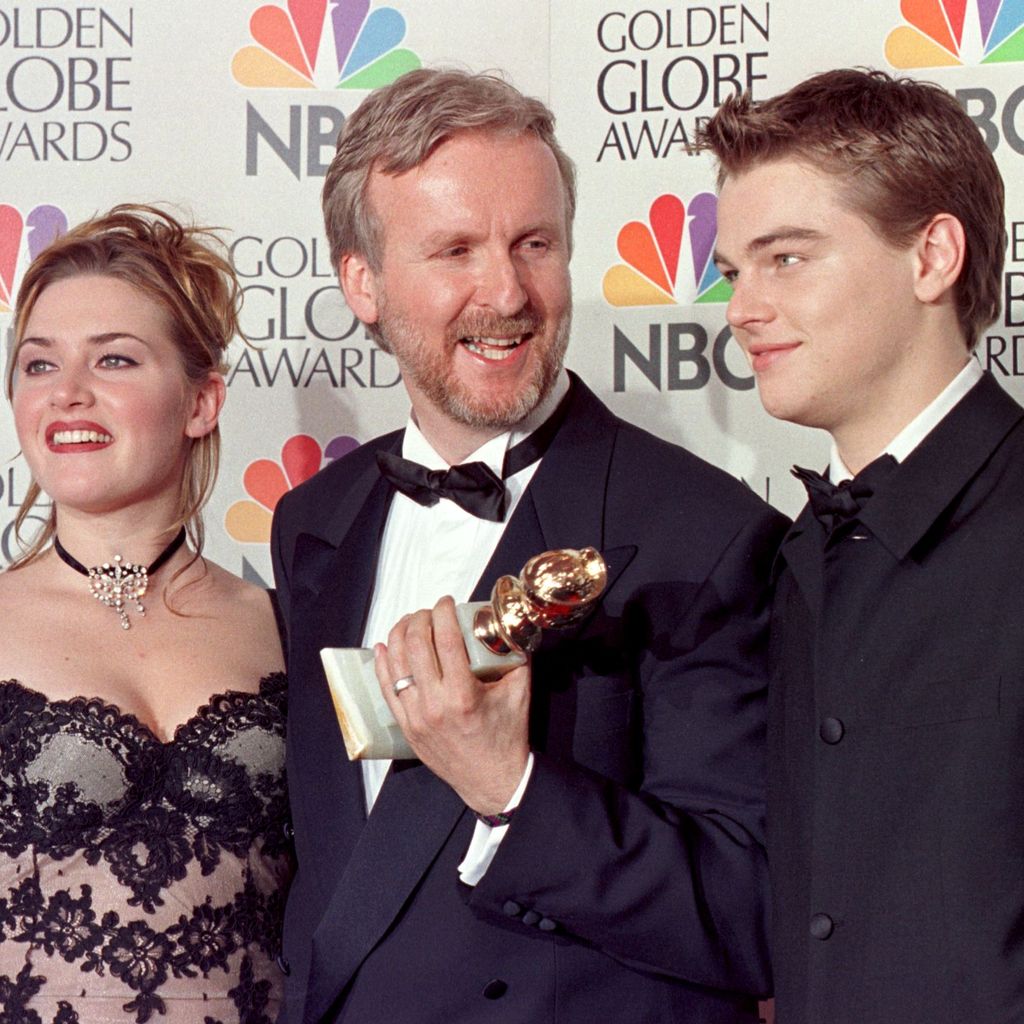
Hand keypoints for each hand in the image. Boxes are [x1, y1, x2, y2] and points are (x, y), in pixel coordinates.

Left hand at [375, 596, 530, 813]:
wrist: (493, 781)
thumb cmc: (507, 737)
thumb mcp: (520, 694)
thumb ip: (518, 656)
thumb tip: (512, 625)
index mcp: (463, 695)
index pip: (445, 640)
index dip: (443, 613)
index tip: (447, 602)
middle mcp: (434, 705)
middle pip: (416, 647)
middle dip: (420, 619)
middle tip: (430, 611)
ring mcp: (416, 718)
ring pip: (396, 665)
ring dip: (399, 636)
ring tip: (410, 622)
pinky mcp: (407, 727)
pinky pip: (387, 689)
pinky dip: (383, 665)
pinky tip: (385, 647)